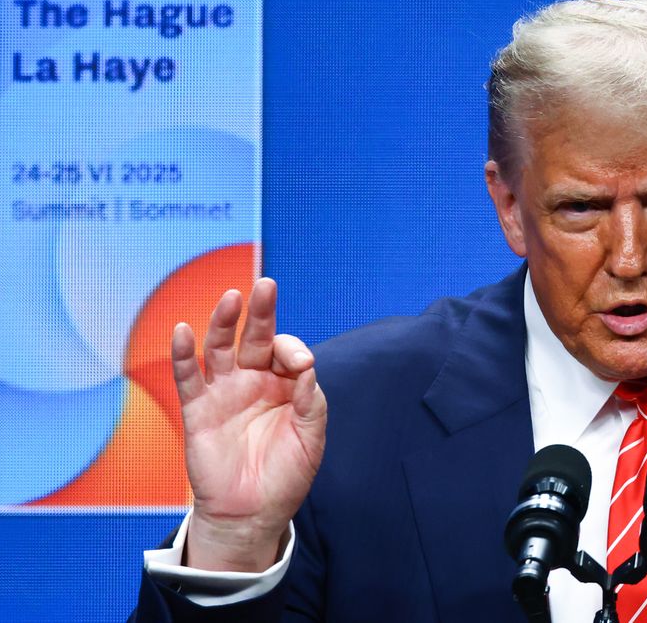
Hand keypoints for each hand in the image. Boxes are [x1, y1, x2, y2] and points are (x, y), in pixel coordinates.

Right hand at [172, 278, 326, 571]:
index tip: (299, 365)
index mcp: (285, 384)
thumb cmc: (287, 475)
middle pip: (255, 337)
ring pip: (220, 348)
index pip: (287, 352)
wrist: (252, 513)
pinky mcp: (198, 409)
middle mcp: (254, 381)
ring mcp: (225, 392)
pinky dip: (183, 354)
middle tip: (265, 286)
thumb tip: (306, 365)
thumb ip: (310, 401)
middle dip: (260, 312)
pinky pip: (188, 377)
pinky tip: (183, 331)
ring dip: (223, 322)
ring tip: (230, 298)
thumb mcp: (311, 438)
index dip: (293, 350)